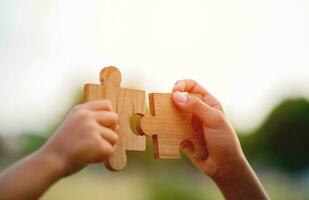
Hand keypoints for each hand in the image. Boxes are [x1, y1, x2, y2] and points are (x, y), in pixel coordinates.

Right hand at [41, 100, 118, 175]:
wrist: (50, 161)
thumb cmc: (63, 146)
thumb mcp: (73, 123)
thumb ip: (90, 119)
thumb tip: (116, 125)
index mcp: (81, 110)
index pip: (106, 104)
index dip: (109, 116)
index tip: (105, 125)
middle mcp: (87, 117)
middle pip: (114, 118)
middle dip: (111, 130)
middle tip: (100, 140)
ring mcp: (92, 129)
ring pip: (114, 136)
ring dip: (106, 145)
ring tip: (90, 150)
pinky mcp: (97, 143)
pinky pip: (110, 150)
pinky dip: (103, 156)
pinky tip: (90, 157)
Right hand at [172, 80, 268, 198]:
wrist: (223, 167)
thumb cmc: (224, 141)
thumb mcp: (214, 120)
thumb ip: (196, 106)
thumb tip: (176, 96)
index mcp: (208, 102)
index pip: (192, 86)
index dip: (182, 85)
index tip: (173, 91)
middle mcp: (197, 111)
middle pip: (179, 99)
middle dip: (170, 101)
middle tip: (163, 106)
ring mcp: (189, 123)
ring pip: (173, 114)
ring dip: (166, 116)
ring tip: (162, 120)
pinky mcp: (182, 136)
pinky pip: (171, 129)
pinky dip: (166, 130)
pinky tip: (166, 133)